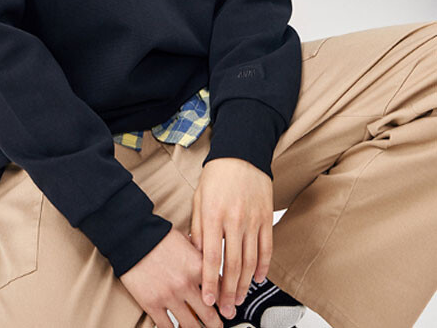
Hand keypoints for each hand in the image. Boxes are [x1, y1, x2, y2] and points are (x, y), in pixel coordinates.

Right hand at [119, 227, 222, 327]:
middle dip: (217, 325)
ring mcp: (169, 296)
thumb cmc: (157, 235)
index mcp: (197, 267)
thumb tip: (211, 270)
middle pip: (211, 317)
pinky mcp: (152, 304)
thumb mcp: (186, 241)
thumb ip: (200, 258)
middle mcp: (186, 284)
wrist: (131, 235)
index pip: (222, 294)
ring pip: (192, 327)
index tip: (228, 311)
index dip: (227, 305)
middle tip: (218, 326)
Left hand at [190, 157, 273, 320]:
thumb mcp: (198, 198)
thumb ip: (197, 227)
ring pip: (250, 261)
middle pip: (232, 265)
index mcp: (213, 215)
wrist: (241, 154)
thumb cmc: (216, 176)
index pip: (210, 257)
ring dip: (245, 284)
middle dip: (228, 291)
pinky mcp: (267, 218)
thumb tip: (196, 254)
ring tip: (239, 299)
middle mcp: (234, 220)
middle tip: (226, 309)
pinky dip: (263, 267)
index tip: (207, 299)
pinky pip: (266, 248)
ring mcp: (253, 220)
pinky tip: (258, 279)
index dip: (209, 282)